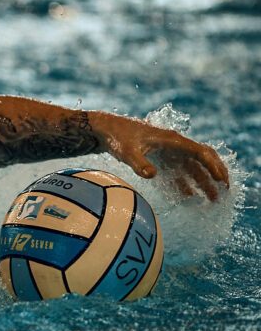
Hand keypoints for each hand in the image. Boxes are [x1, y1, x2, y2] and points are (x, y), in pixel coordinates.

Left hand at [92, 112, 229, 200]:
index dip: (213, 166)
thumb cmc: (118, 138)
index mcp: (172, 140)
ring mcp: (169, 152)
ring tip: (212, 200)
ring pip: (192, 168)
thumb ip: (140, 164)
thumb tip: (152, 175)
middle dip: (215, 175)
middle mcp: (175, 145)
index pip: (200, 152)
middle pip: (202, 160)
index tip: (221, 181)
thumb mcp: (127, 152)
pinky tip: (189, 197)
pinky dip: (185, 184)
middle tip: (224, 193)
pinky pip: (178, 172)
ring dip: (203, 183)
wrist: (106, 130)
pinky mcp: (161, 158)